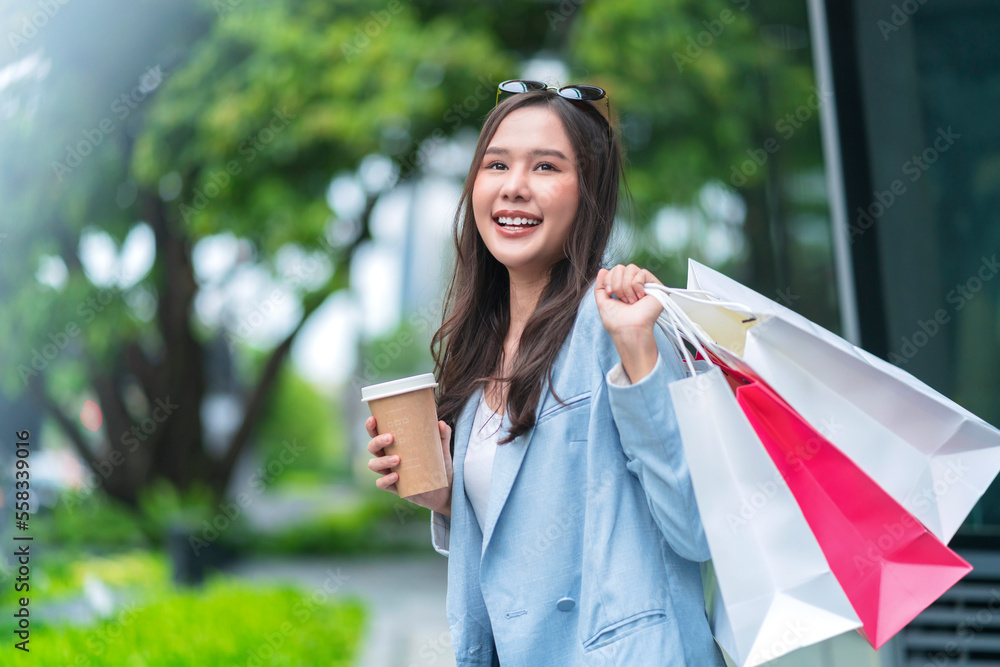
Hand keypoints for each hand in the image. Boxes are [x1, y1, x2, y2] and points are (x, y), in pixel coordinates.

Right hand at [366, 416, 453, 516]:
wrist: (444, 490)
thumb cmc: (438, 465)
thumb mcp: (442, 449)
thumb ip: (442, 436)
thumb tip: (441, 423)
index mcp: (395, 444)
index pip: (377, 433)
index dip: (371, 426)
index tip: (374, 419)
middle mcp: (388, 457)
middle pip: (372, 447)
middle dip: (377, 441)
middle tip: (391, 438)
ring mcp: (389, 472)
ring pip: (373, 465)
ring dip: (382, 461)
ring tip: (398, 459)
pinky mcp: (394, 487)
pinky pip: (381, 483)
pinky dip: (386, 479)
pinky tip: (396, 476)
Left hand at [594, 264, 662, 381]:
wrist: (628, 329)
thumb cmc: (616, 320)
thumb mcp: (602, 302)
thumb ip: (600, 286)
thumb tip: (603, 269)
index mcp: (623, 288)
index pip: (615, 270)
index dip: (609, 279)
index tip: (610, 293)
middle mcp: (635, 285)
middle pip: (621, 267)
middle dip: (617, 283)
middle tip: (622, 299)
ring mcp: (646, 285)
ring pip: (631, 268)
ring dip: (626, 287)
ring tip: (631, 301)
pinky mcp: (656, 285)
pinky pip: (642, 273)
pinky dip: (637, 286)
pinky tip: (640, 298)